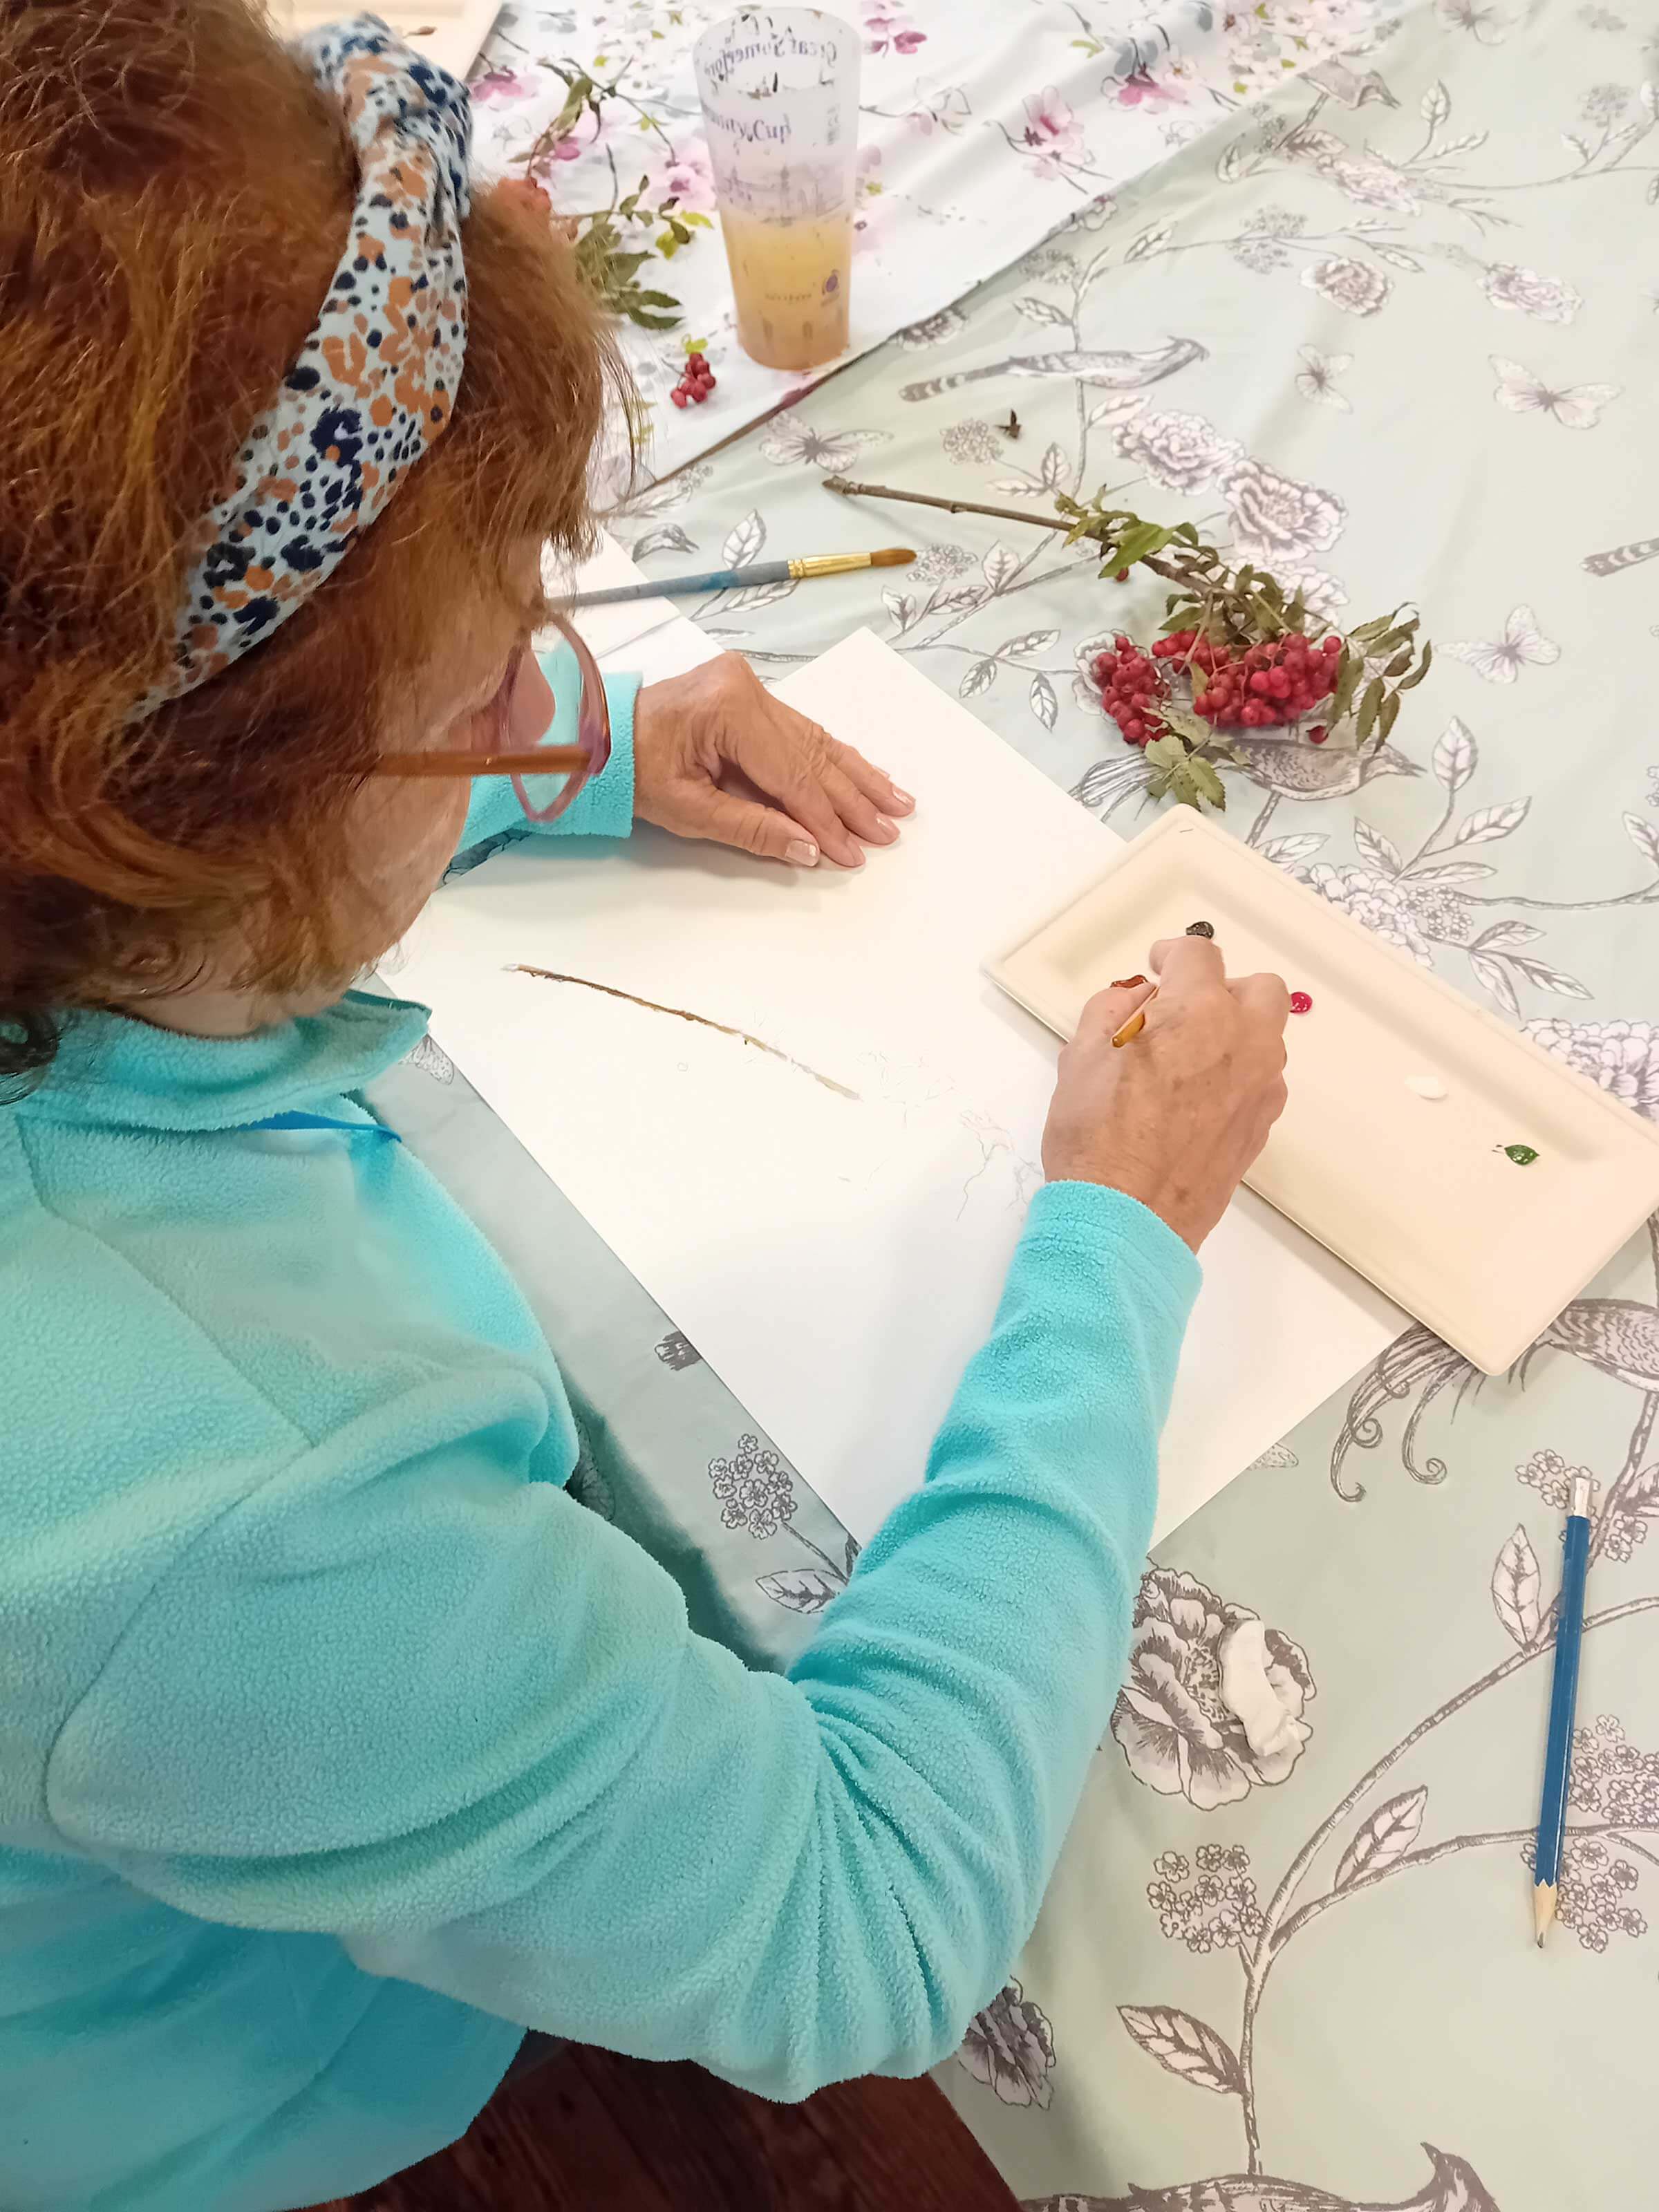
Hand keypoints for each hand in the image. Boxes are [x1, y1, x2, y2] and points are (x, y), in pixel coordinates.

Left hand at [633, 653, 912, 868]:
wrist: (602, 733)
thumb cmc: (633, 771)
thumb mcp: (688, 810)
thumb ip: (752, 829)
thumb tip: (809, 849)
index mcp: (729, 710)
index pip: (791, 775)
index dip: (825, 818)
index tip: (853, 851)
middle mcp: (747, 689)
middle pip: (813, 755)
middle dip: (853, 799)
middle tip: (890, 830)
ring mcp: (751, 687)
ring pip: (816, 741)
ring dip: (857, 777)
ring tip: (896, 804)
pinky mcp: (750, 695)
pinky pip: (802, 732)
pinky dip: (834, 760)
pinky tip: (866, 776)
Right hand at [1041, 934, 1289, 1251]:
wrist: (1127, 1218)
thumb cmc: (1096, 1135)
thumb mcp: (1081, 1055)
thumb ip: (1113, 1010)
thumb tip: (1140, 1001)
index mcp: (1197, 1009)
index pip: (1199, 953)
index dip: (1172, 953)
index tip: (1159, 966)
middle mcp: (1243, 1040)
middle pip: (1259, 988)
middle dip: (1224, 988)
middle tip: (1184, 1009)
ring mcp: (1261, 1086)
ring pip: (1266, 1037)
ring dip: (1235, 1033)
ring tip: (1188, 1059)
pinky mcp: (1262, 1126)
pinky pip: (1261, 1081)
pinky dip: (1238, 1075)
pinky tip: (1197, 1100)